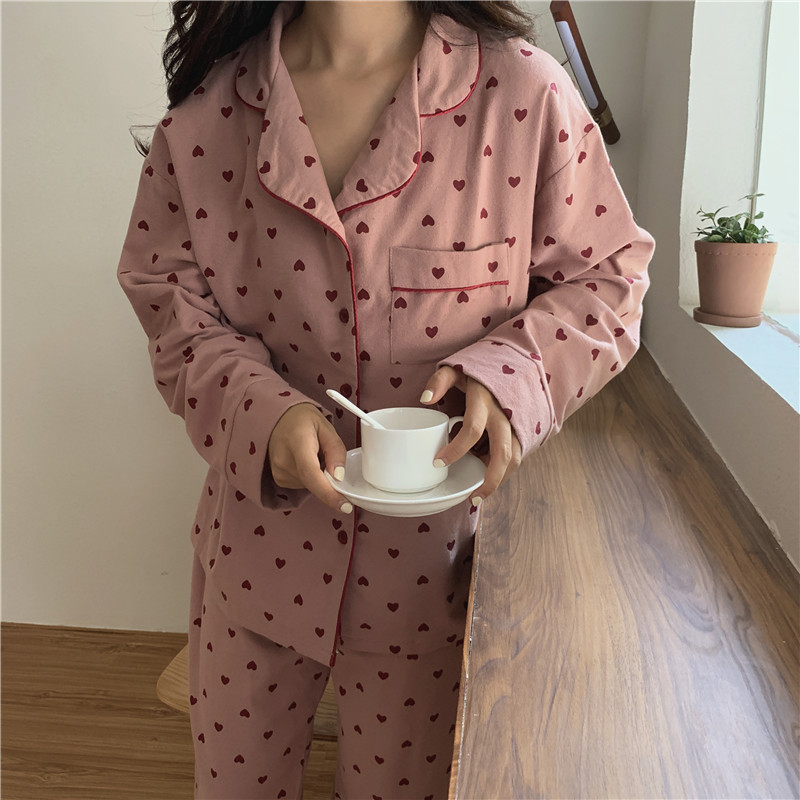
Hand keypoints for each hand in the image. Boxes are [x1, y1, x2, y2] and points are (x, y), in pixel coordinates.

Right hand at [267, 403, 351, 513]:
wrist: (278, 418)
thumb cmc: (303, 420)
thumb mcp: (327, 428)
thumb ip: (336, 451)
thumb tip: (339, 477)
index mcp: (297, 442)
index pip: (311, 473)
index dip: (328, 493)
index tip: (345, 505)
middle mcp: (283, 459)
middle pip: (313, 483)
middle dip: (329, 479)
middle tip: (328, 458)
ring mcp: (278, 471)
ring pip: (310, 486)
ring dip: (319, 476)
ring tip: (314, 455)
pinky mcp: (278, 479)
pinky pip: (303, 485)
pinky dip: (310, 478)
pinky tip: (306, 461)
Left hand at [420, 366, 521, 505]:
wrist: (514, 364)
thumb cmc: (479, 370)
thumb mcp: (456, 369)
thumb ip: (439, 381)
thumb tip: (425, 399)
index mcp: (484, 401)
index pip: (472, 430)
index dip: (455, 450)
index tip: (438, 463)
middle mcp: (504, 415)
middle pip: (502, 454)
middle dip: (489, 480)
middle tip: (472, 498)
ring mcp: (516, 424)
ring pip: (514, 459)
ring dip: (498, 479)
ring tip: (479, 492)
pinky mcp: (523, 430)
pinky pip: (517, 455)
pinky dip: (503, 470)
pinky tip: (487, 474)